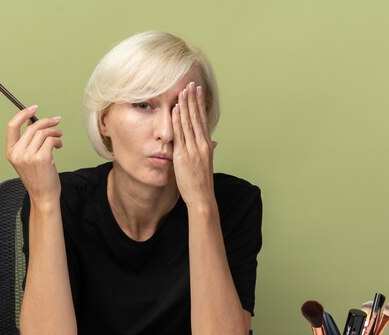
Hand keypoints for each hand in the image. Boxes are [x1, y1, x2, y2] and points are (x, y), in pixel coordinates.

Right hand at [6, 105, 63, 204]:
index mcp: (11, 152)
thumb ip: (28, 142)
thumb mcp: (27, 159)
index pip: (11, 126)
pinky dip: (58, 139)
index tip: (33, 108)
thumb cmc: (38, 178)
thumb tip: (35, 122)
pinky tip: (59, 145)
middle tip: (56, 121)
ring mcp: (29, 156)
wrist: (43, 195)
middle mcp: (18, 154)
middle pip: (32, 127)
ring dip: (54, 132)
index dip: (22, 114)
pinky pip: (51, 140)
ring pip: (43, 133)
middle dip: (46, 121)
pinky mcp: (42, 158)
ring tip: (59, 136)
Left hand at [172, 82, 216, 206]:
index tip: (197, 91)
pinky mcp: (184, 155)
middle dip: (193, 99)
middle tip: (191, 83)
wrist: (202, 197)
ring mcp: (193, 149)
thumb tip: (212, 143)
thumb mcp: (205, 163)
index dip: (199, 104)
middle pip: (197, 117)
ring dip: (186, 105)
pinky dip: (178, 120)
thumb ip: (206, 151)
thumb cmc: (201, 183)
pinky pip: (180, 135)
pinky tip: (176, 109)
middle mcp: (201, 144)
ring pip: (189, 123)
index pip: (202, 120)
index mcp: (207, 145)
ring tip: (183, 90)